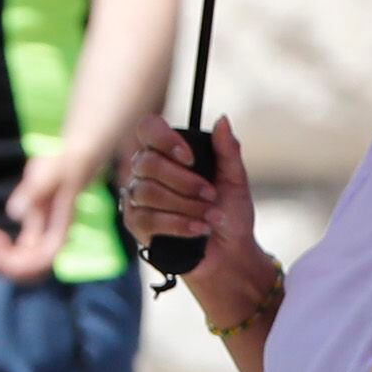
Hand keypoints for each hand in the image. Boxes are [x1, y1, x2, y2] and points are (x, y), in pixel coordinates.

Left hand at [0, 143, 104, 281]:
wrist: (76, 158)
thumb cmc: (65, 165)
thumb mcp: (50, 173)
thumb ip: (34, 191)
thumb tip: (14, 213)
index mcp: (61, 227)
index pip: (44, 258)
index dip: (19, 263)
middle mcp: (54, 236)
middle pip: (35, 267)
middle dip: (7, 265)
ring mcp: (46, 234)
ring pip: (27, 262)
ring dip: (5, 260)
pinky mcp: (38, 228)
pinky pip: (22, 251)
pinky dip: (6, 250)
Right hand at [119, 115, 266, 300]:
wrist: (230, 252)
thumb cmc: (230, 212)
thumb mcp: (235, 179)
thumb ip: (228, 150)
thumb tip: (222, 119)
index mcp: (168, 153)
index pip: (148, 128)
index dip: (165, 139)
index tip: (190, 158)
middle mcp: (146, 172)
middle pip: (148, 163)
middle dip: (185, 181)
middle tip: (211, 195)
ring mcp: (137, 198)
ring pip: (148, 193)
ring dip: (186, 205)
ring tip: (211, 216)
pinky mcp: (136, 225)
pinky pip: (149, 219)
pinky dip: (178, 224)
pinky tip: (199, 229)